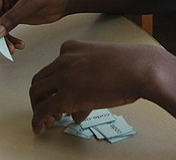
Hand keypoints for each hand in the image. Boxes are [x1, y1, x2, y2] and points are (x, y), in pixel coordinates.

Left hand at [29, 40, 161, 132]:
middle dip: (41, 97)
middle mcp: (63, 59)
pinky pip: (42, 110)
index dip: (55, 86)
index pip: (53, 67)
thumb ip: (88, 82)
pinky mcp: (67, 95)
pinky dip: (37, 121)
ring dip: (38, 108)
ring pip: (36, 93)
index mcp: (71, 47)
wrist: (139, 69)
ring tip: (49, 121)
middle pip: (39, 80)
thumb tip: (79, 109)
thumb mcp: (103, 66)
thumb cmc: (130, 66)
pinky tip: (39, 128)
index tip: (61, 97)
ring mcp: (64, 76)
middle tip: (51, 111)